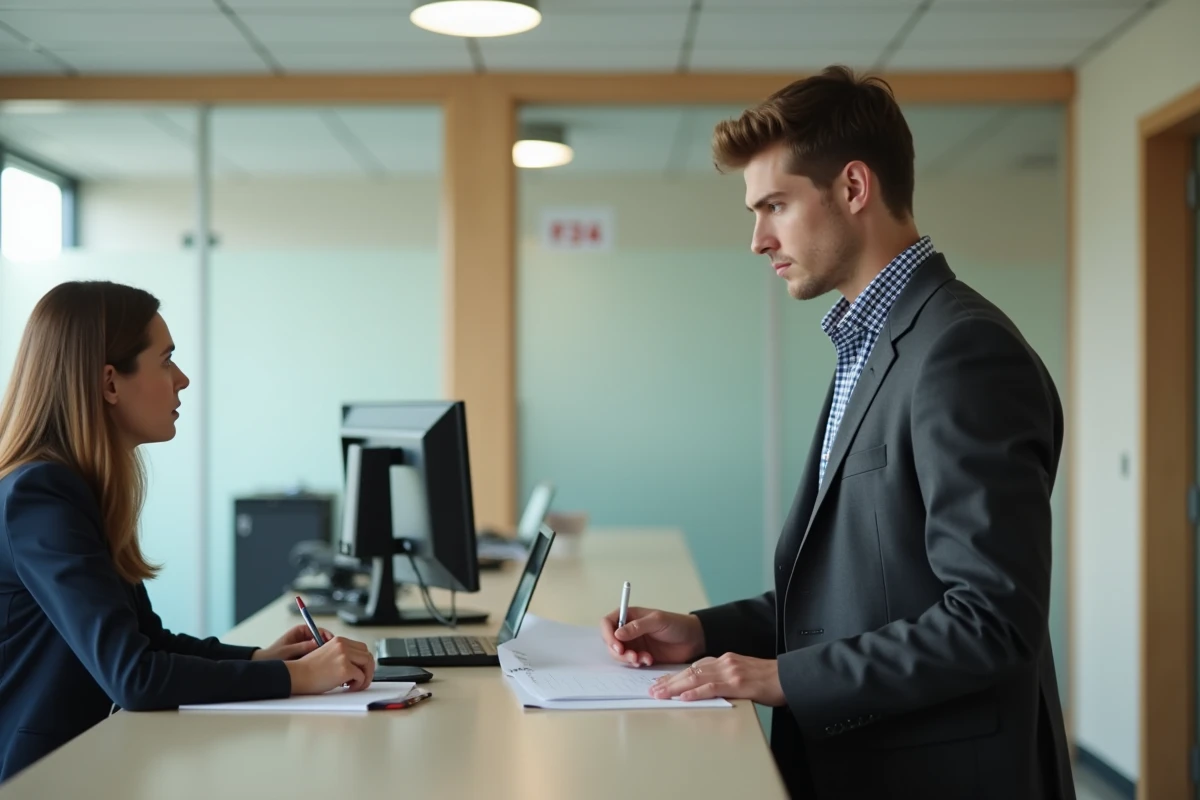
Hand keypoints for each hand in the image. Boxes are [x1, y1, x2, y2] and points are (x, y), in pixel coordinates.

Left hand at [251, 624, 332, 661]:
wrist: (264, 665)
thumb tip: (317, 643)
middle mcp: (305, 637)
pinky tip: (321, 665)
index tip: (331, 641)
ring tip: (327, 660)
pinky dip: (319, 659)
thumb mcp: (287, 651)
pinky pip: (316, 656)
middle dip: (326, 646)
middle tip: (332, 652)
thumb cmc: (272, 655)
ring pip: (320, 649)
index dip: (326, 635)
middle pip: (321, 639)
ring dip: (323, 654)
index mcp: (300, 631)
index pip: (318, 630)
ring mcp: (306, 647)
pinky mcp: (306, 656)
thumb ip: (302, 647)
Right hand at [284, 636, 376, 693]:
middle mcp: (343, 645)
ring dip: (366, 676)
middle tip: (361, 679)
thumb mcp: (327, 655)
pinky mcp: (345, 668)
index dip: (363, 660)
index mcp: (339, 641)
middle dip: (368, 669)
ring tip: (356, 684)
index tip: (361, 670)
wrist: (297, 675)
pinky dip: (359, 684)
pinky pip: (361, 677)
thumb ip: (342, 655)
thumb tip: (357, 666)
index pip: (361, 648)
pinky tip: (349, 687)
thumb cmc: (308, 670)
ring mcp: (345, 656)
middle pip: (367, 655)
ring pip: (368, 664)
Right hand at [599, 606, 704, 666]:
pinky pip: (631, 662)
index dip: (608, 634)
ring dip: (628, 659)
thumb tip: (617, 634)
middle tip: (631, 657)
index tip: (617, 646)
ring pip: (619, 654)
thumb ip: (637, 626)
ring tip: (643, 659)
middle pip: (610, 641)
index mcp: (629, 616)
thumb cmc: (677, 624)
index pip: (608, 623)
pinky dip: (637, 663)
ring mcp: (634, 643)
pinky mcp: (641, 655)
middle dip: (618, 651)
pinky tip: (649, 661)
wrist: (694, 640)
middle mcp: (628, 630)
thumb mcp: (657, 621)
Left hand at [649, 653, 784, 705]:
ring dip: (675, 687)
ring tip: (660, 694)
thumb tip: (706, 689)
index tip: (661, 683)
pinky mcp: (739, 682)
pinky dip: (696, 692)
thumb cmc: (770, 680)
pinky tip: (684, 697)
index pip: (694, 667)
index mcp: (725, 660)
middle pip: (690, 671)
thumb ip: (725, 679)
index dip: (675, 675)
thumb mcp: (743, 675)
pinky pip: (713, 687)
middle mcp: (725, 662)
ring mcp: (731, 671)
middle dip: (669, 681)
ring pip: (696, 678)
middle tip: (652, 690)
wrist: (791, 677)